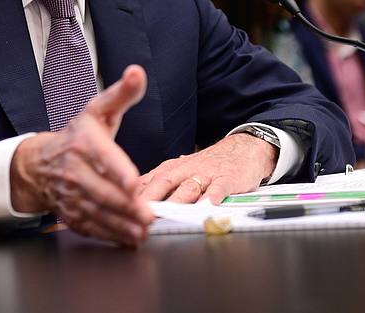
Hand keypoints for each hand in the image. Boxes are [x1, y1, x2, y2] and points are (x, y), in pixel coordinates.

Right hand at [9, 65, 154, 246]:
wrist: (40, 162)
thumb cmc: (78, 135)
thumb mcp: (99, 111)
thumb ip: (122, 94)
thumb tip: (137, 72)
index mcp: (83, 141)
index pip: (101, 156)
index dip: (116, 170)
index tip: (133, 182)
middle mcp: (73, 168)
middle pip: (99, 190)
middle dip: (124, 205)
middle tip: (148, 215)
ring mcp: (69, 193)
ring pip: (95, 211)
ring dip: (119, 224)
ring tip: (142, 231)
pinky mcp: (69, 212)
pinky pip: (88, 226)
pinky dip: (108, 235)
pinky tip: (128, 239)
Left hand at [137, 132, 277, 204]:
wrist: (243, 149)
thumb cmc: (208, 165)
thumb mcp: (180, 170)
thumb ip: (158, 185)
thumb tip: (129, 201)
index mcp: (172, 168)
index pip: (148, 181)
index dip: (134, 194)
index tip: (120, 208)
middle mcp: (186, 169)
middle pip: (164, 182)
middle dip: (150, 198)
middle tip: (138, 214)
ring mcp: (207, 174)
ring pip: (189, 187)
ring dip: (176, 201)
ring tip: (167, 215)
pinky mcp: (227, 179)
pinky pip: (218, 189)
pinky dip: (211, 198)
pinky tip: (206, 208)